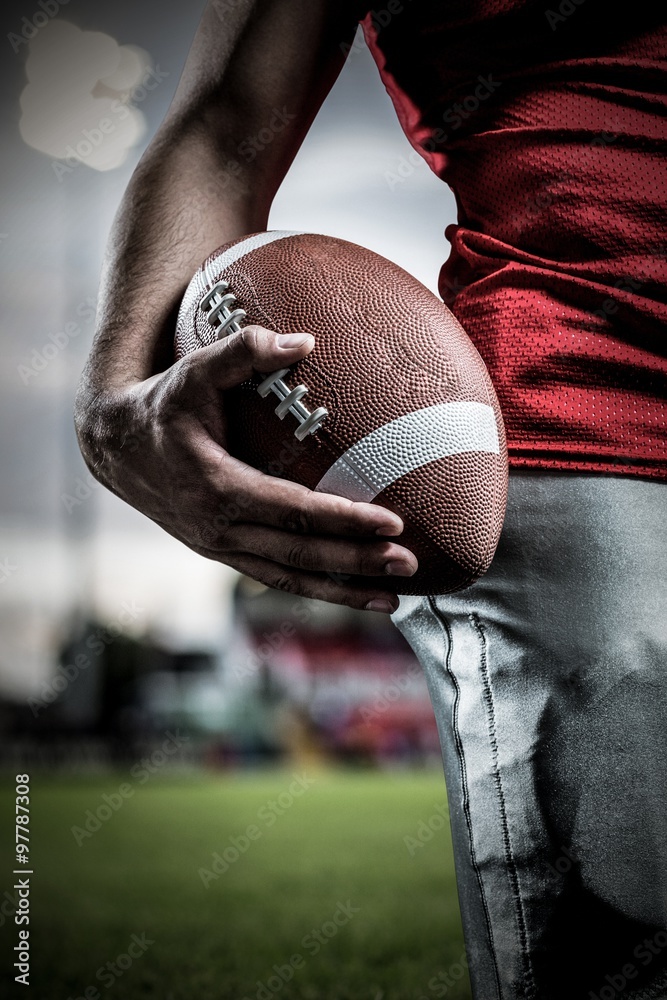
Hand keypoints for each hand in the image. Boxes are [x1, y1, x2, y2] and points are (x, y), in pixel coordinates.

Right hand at [75, 326, 417, 611]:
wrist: (117, 449)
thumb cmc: (164, 404)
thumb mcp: (195, 370)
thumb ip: (245, 350)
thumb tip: (306, 340)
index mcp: (215, 486)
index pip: (292, 510)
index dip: (343, 519)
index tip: (393, 523)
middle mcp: (218, 528)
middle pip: (299, 554)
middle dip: (356, 561)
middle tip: (409, 563)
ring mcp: (219, 548)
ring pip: (290, 578)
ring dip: (343, 590)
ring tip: (395, 600)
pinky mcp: (223, 554)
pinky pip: (276, 578)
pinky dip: (317, 590)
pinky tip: (355, 595)